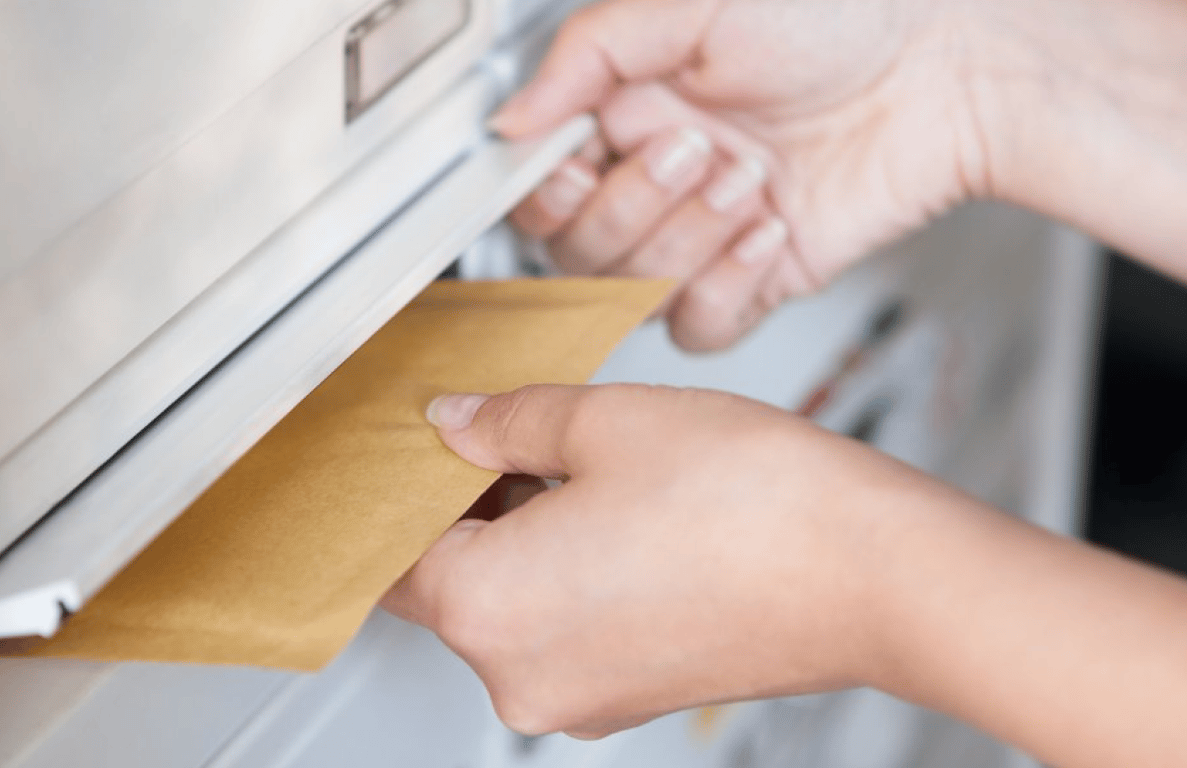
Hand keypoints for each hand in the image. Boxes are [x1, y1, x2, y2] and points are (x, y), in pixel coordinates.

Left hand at [385, 384, 1186, 767]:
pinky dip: (565, 576)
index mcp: (490, 608)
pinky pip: (562, 630)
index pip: (390, 553)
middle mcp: (522, 676)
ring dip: (518, 538)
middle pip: (447, 583)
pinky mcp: (630, 697)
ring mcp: (581, 698)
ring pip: (508, 606)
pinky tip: (611, 513)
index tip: (412, 451)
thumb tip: (455, 423)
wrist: (874, 572)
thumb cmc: (754, 505)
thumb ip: (505, 421)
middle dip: (463, 507)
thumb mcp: (603, 421)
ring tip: (570, 465)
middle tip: (498, 434)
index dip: (398, 489)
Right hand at [503, 0, 992, 349]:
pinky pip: (699, 326)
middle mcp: (653, 179)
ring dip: (687, 238)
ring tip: (746, 175)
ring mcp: (701, 235)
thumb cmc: (835, 12)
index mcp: (622, 111)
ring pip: (631, 294)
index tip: (579, 165)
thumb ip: (584, 55)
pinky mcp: (752, 279)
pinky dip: (727, 286)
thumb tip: (509, 122)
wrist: (947, 66)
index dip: (546, 190)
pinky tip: (769, 227)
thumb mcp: (690, 3)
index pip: (537, 186)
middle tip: (693, 147)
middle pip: (575, 252)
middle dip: (633, 206)